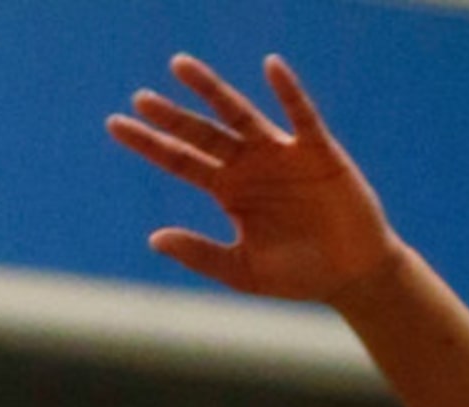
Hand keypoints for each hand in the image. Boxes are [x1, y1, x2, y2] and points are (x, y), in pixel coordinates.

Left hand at [108, 54, 403, 306]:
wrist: (353, 277)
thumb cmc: (300, 276)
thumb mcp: (244, 271)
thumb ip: (201, 255)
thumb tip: (155, 238)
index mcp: (229, 191)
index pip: (180, 160)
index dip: (149, 143)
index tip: (115, 124)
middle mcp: (249, 166)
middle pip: (202, 133)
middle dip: (173, 116)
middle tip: (141, 98)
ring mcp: (282, 154)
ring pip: (239, 115)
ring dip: (211, 91)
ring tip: (180, 68)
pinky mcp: (317, 152)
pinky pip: (300, 116)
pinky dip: (288, 92)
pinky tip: (272, 68)